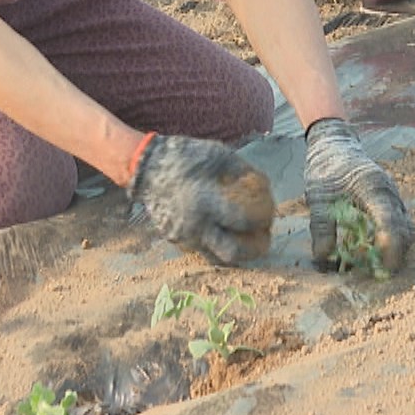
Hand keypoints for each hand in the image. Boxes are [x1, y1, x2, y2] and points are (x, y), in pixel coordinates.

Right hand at [128, 134, 274, 264]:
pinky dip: (219, 246)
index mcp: (205, 201)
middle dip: (255, 249)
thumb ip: (243, 172)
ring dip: (238, 253)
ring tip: (250, 241)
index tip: (269, 212)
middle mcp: (194, 224)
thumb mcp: (218, 155)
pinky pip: (203, 250)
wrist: (145, 167)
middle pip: (232, 252)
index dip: (263, 218)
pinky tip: (228, 234)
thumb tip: (265, 188)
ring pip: (217, 259)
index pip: (243, 220)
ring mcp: (183, 236)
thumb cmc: (185, 157)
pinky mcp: (176, 240)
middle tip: (265, 238)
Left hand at [305, 119, 414, 274]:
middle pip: (405, 229)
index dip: (390, 245)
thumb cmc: (326, 169)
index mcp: (373, 187)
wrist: (334, 146)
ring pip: (407, 229)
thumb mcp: (318, 197)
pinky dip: (392, 242)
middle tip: (376, 273)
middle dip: (395, 254)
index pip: (389, 219)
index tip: (385, 266)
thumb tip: (324, 258)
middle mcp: (390, 193)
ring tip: (373, 264)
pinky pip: (401, 226)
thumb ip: (322, 227)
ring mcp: (394, 198)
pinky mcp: (392, 204)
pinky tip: (372, 250)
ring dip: (396, 250)